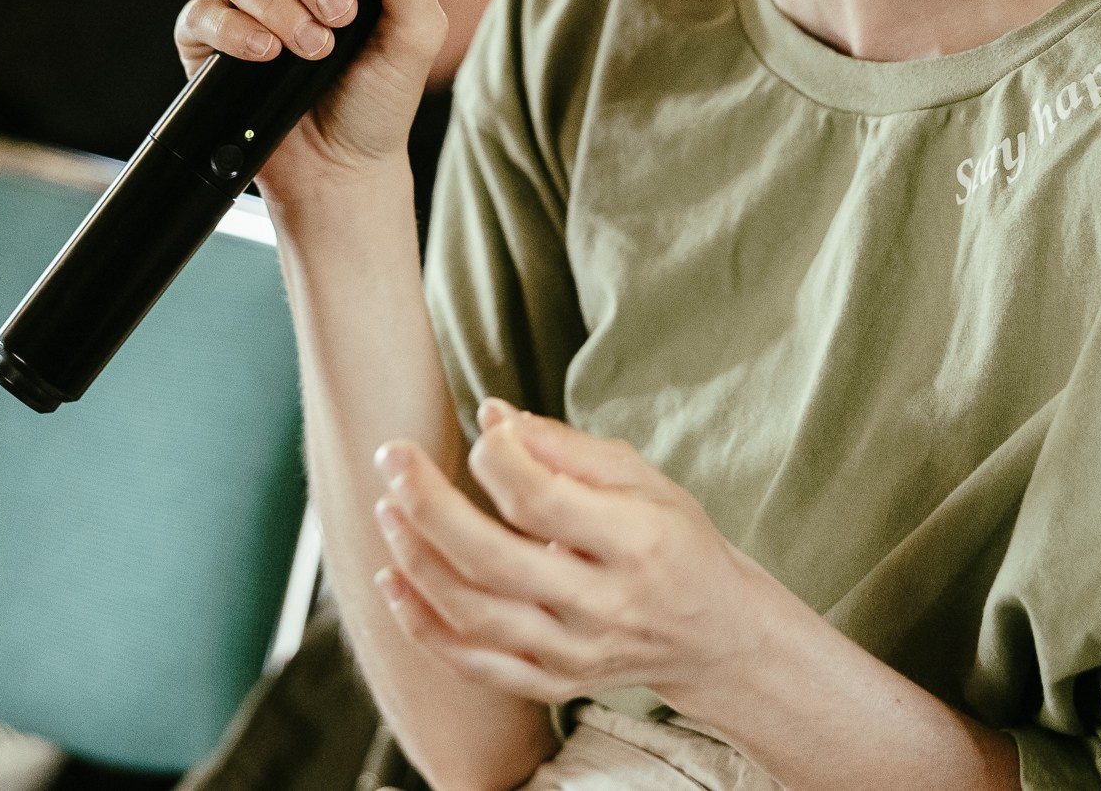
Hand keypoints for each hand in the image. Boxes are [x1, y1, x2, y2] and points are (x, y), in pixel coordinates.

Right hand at [174, 0, 446, 197]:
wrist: (343, 167)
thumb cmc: (379, 97)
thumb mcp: (414, 36)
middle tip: (340, 12)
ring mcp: (241, 0)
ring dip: (279, 5)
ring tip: (315, 48)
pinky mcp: (207, 40)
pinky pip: (203, 13)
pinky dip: (236, 30)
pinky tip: (267, 53)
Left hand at [369, 400, 778, 709]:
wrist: (713, 634)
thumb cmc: (672, 539)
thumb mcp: (642, 479)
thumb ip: (566, 448)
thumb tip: (493, 417)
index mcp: (635, 543)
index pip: (543, 502)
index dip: (496, 459)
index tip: (481, 433)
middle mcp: (603, 606)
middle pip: (493, 561)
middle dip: (429, 505)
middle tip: (391, 457)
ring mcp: (575, 654)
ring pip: (473, 614)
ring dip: (417, 559)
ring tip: (388, 509)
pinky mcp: (553, 683)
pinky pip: (473, 664)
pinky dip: (423, 626)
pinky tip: (392, 581)